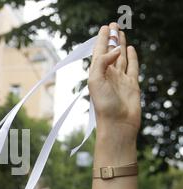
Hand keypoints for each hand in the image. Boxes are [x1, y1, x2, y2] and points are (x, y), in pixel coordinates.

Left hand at [89, 22, 140, 139]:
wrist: (118, 123)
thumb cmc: (104, 105)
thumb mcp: (95, 81)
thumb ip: (102, 62)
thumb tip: (117, 49)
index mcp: (97, 73)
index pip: (99, 52)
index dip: (101, 40)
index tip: (104, 28)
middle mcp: (108, 75)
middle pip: (110, 52)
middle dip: (111, 39)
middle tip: (112, 25)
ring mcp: (120, 79)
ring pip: (121, 57)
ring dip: (120, 45)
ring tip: (120, 33)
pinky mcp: (132, 84)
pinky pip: (132, 67)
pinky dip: (131, 57)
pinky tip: (130, 49)